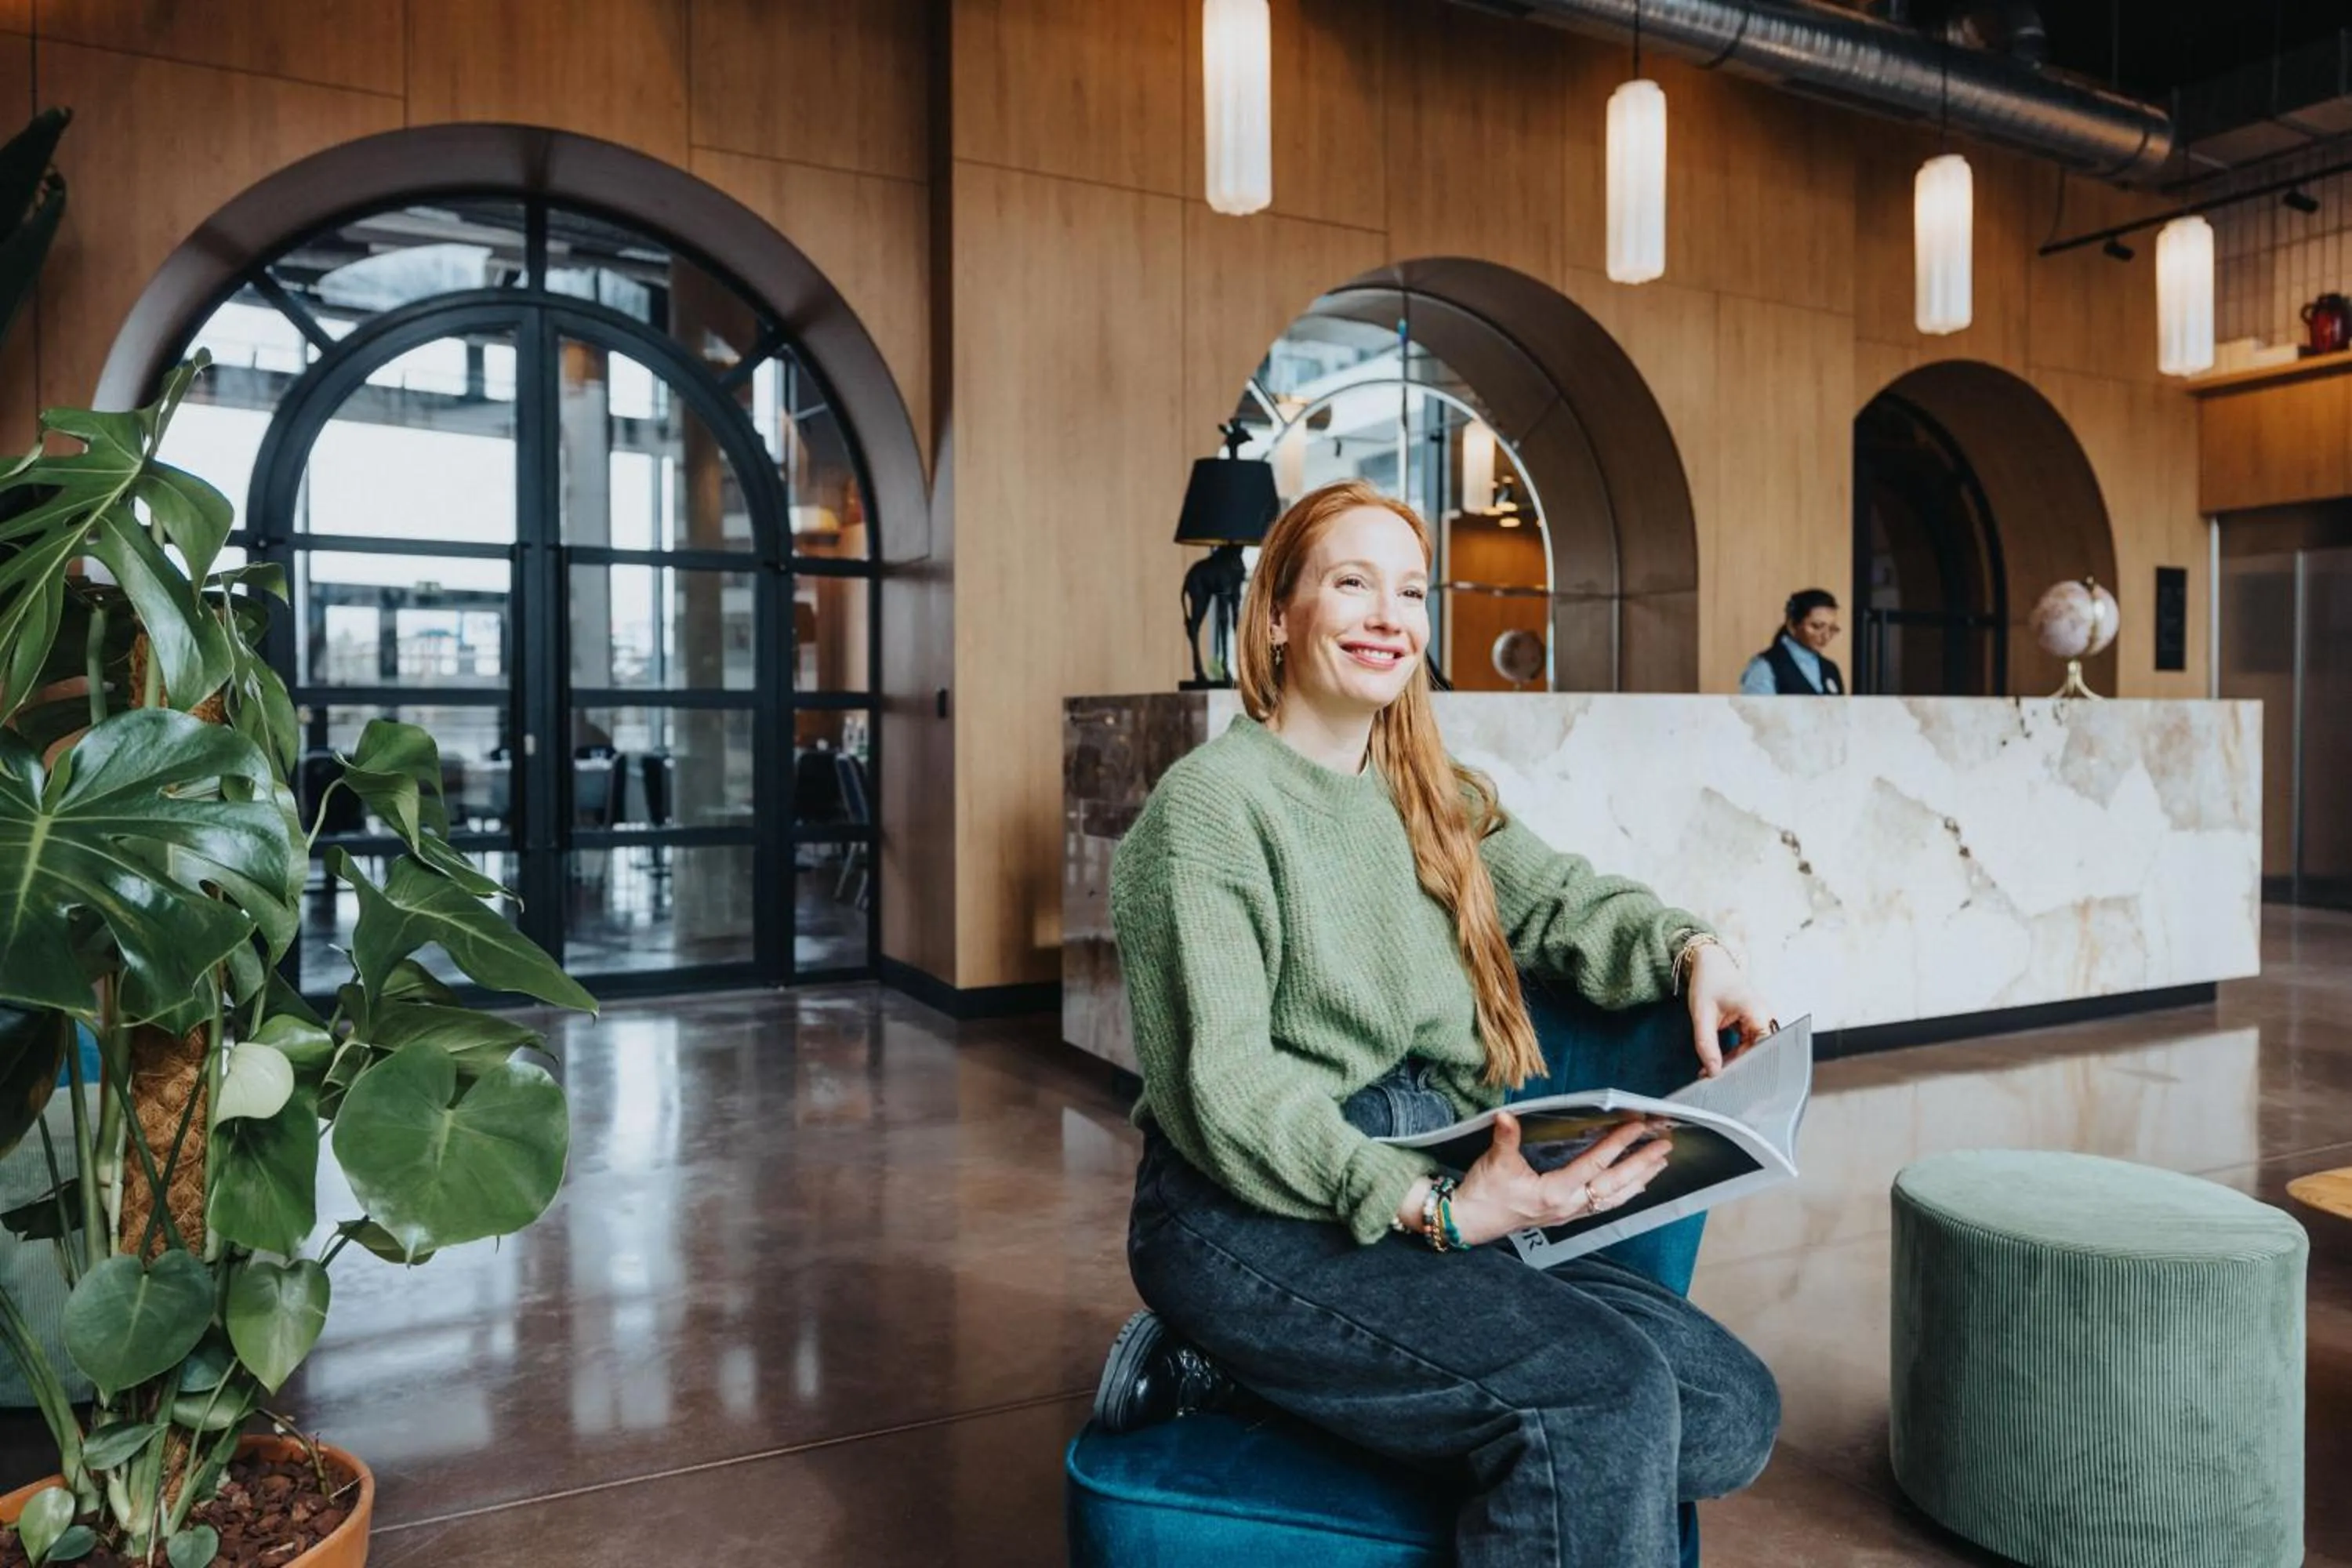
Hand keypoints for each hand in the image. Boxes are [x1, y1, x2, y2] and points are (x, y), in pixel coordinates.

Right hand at [1439, 1112, 1674, 1247]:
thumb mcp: (1494, 1162)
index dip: (1617, 1144)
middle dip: (1641, 1164)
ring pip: (1613, 1198)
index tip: (1637, 1126)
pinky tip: (1634, 1187)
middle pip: (1614, 1185)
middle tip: (1665, 1146)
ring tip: (1660, 1165)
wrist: (1471, 1221)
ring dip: (1639, 1180)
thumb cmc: (1484, 1193)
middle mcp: (1568, 1205)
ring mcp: (1569, 1213)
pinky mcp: (1565, 1215)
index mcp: (1554, 1192)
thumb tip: (1508, 1115)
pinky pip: (1603, 1206)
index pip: (1594, 1164)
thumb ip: (1505, 1137)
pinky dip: (1623, 1194)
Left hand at [1687, 943, 1772, 1077]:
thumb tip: (1713, 1072)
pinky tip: (1718, 1061)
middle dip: (1737, 1067)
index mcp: (1758, 1012)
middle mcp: (1766, 1017)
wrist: (1711, 963)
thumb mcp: (1702, 1015)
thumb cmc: (1709, 982)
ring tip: (1711, 1072)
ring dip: (1734, 1061)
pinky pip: (1748, 1045)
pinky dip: (1734, 1053)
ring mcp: (1762, 1020)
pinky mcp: (1755, 1023)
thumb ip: (1706, 1045)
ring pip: (1752, 1051)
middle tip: (1714, 1078)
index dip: (1748, 1067)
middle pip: (1758, 1052)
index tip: (1730, 1079)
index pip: (1763, 1049)